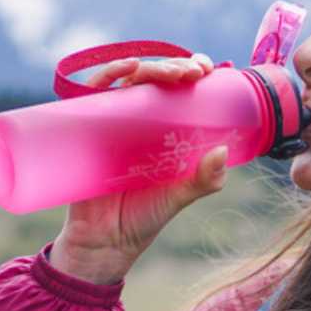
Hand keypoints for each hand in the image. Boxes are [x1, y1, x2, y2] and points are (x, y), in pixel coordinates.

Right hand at [49, 53, 227, 284]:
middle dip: (176, 67)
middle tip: (194, 73)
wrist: (105, 243)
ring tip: (172, 73)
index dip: (191, 69)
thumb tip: (223, 151)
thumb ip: (203, 180)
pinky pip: (92, 93)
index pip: (178, 87)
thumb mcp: (179, 197)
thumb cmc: (143, 219)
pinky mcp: (87, 128)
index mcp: (163, 129)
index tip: (206, 68)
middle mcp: (138, 119)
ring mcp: (111, 122)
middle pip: (155, 78)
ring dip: (150, 67)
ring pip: (129, 79)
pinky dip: (107, 74)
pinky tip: (127, 68)